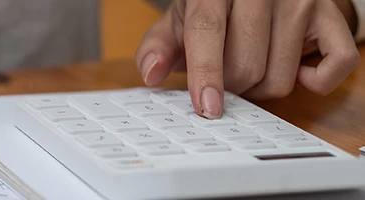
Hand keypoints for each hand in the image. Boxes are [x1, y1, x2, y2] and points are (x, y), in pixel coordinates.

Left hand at [136, 0, 358, 118]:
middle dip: (230, 86)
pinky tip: (293, 65)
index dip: (205, 73)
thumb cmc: (214, 9)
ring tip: (254, 65)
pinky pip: (333, 67)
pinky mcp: (333, 16)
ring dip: (262, 88)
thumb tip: (151, 74)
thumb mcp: (179, 20)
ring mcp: (301, 1)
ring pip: (280, 77)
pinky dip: (314, 81)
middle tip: (225, 76)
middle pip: (245, 67)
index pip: (207, 31)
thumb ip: (158, 46)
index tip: (206, 107)